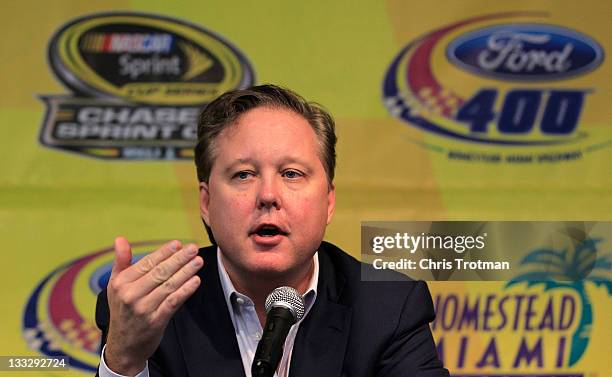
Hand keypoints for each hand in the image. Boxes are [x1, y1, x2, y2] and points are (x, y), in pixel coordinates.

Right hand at [104, 237, 202, 374]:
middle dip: (179, 259)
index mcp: (121, 283)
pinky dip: (185, 291)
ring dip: (186, 272)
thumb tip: (120, 239)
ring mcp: (143, 309)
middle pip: (160, 272)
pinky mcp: (156, 321)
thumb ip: (121, 262)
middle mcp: (131, 295)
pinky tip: (196, 281)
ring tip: (198, 261)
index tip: (177, 244)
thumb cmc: (122, 310)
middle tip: (193, 249)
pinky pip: (173, 302)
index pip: (146, 263)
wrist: (124, 346)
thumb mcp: (116, 286)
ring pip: (169, 286)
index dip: (163, 253)